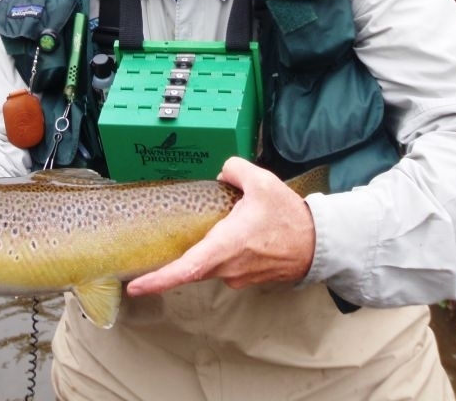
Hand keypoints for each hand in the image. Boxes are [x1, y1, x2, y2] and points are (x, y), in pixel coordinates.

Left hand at [126, 157, 315, 295]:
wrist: (319, 244)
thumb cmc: (289, 217)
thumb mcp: (262, 181)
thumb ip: (235, 169)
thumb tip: (222, 172)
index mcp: (226, 246)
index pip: (187, 268)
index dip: (159, 280)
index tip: (136, 287)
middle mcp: (229, 267)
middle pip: (191, 268)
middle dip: (171, 265)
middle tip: (150, 263)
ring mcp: (238, 276)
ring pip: (208, 265)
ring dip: (204, 251)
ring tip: (217, 229)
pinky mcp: (246, 278)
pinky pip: (224, 266)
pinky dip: (220, 253)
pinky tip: (231, 235)